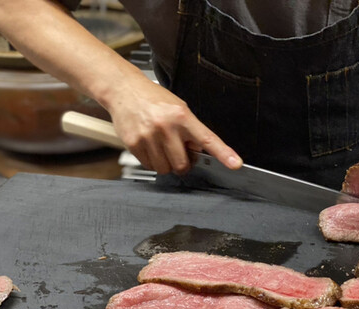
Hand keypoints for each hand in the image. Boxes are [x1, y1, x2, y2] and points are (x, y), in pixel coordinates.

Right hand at [106, 79, 242, 174]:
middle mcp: (166, 127)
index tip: (235, 163)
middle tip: (179, 151)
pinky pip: (149, 166)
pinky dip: (152, 161)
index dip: (223, 153)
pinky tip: (151, 146)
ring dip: (167, 163)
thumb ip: (191, 130)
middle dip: (183, 163)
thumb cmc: (154, 99)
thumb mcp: (179, 108)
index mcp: (182, 116)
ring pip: (165, 169)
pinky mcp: (134, 144)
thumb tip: (200, 151)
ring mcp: (149, 137)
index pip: (207, 139)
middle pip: (182, 164)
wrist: (123, 89)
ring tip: (163, 146)